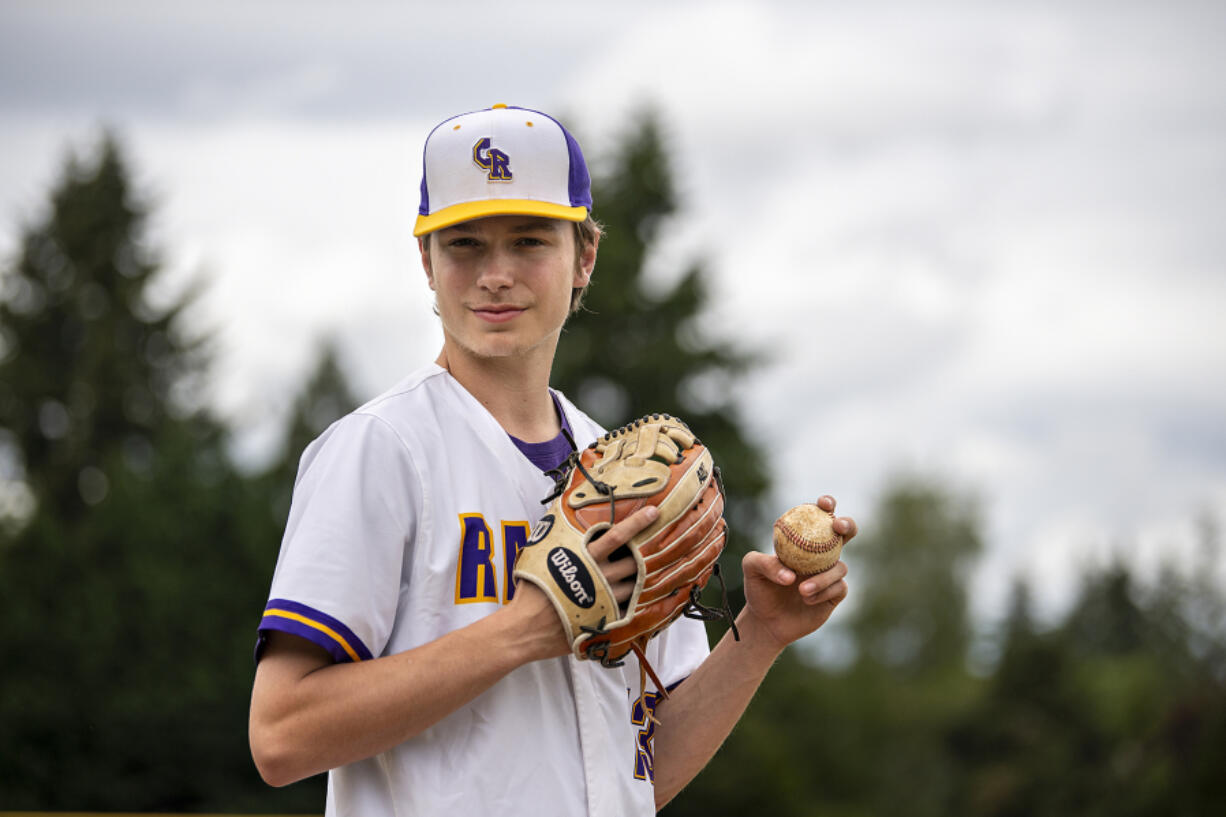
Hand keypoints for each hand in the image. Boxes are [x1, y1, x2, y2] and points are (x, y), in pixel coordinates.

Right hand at [505, 505, 658, 658]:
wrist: (525, 629)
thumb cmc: (530, 592)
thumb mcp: (538, 556)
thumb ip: (556, 538)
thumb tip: (559, 516)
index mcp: (585, 559)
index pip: (617, 536)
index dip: (636, 523)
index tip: (653, 512)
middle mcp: (600, 577)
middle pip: (634, 560)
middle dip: (647, 551)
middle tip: (661, 541)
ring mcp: (606, 600)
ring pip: (635, 584)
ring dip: (643, 576)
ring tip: (655, 568)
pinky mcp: (607, 620)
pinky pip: (629, 608)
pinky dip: (636, 601)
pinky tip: (640, 597)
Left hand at [740, 495, 853, 651]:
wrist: (766, 622)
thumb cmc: (759, 589)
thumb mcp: (751, 570)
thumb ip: (765, 563)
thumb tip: (791, 574)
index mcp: (803, 540)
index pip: (818, 516)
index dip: (827, 506)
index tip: (824, 504)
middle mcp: (820, 554)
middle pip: (845, 533)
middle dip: (848, 525)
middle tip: (838, 528)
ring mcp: (829, 573)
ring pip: (840, 567)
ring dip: (823, 577)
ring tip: (801, 590)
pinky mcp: (835, 594)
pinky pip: (839, 588)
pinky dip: (823, 592)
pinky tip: (807, 599)